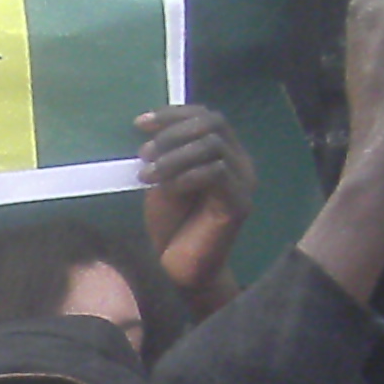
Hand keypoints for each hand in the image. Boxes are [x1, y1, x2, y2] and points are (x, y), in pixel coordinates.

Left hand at [138, 103, 252, 293]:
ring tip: (147, 175)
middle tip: (144, 154)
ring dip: (174, 157)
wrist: (178, 268)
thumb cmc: (170, 224)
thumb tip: (151, 128)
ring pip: (213, 146)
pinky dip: (187, 175)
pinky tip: (167, 189)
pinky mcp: (239, 204)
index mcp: (222, 152)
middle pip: (213, 123)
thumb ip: (166, 153)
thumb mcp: (163, 178)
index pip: (205, 115)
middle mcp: (239, 162)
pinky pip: (216, 173)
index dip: (173, 114)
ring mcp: (243, 183)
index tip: (139, 123)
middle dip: (173, 134)